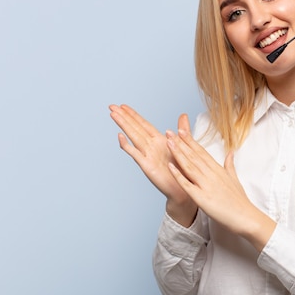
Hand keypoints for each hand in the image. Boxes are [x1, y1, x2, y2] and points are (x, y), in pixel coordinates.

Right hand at [109, 105, 196, 224]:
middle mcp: (151, 147)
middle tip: (111, 106)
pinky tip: (120, 137)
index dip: (133, 115)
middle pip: (135, 128)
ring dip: (123, 125)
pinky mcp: (147, 166)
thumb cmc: (182, 169)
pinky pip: (135, 154)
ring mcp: (147, 155)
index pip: (143, 124)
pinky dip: (128, 145)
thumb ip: (182, 130)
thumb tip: (183, 115)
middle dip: (124, 117)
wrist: (183, 188)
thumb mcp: (183, 145)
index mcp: (159, 141)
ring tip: (113, 115)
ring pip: (133, 137)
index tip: (123, 106)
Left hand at [165, 127, 275, 251]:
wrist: (246, 217)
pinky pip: (187, 185)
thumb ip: (230, 165)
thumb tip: (231, 153)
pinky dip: (178, 175)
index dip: (190, 141)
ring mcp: (206, 185)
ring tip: (168, 142)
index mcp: (218, 170)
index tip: (181, 131)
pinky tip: (170, 167)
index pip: (201, 152)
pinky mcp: (202, 198)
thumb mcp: (235, 179)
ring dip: (178, 153)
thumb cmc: (240, 201)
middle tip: (170, 131)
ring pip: (189, 166)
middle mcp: (212, 174)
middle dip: (181, 143)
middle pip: (194, 156)